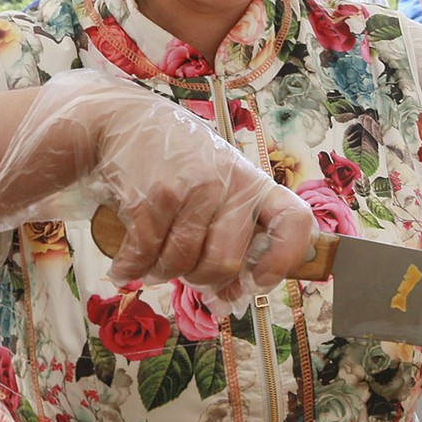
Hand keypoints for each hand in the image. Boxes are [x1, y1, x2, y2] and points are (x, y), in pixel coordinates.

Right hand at [0, 70, 314, 305]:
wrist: (126, 121)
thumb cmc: (180, 164)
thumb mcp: (219, 186)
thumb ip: (231, 237)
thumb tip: (228, 301)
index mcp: (256, 185)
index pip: (296, 222)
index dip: (284, 260)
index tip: (260, 280)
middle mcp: (231, 185)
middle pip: (225, 263)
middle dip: (201, 280)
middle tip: (184, 271)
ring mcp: (193, 189)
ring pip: (182, 264)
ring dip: (162, 273)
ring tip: (153, 261)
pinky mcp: (154, 196)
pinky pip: (145, 255)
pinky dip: (130, 269)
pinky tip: (125, 266)